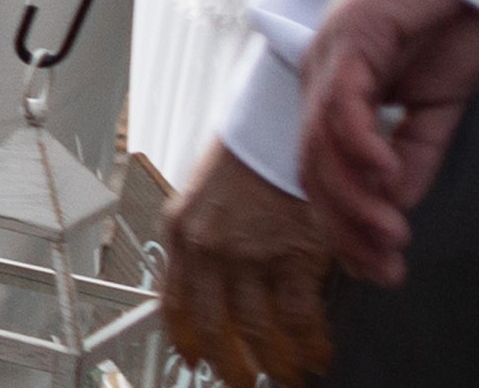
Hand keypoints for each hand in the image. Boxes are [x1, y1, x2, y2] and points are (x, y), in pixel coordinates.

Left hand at [159, 142, 333, 386]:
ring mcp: (250, 252)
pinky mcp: (293, 253)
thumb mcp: (202, 199)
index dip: (185, 338)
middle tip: (240, 383)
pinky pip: (300, 316)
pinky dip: (310, 343)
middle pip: (215, 324)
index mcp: (179, 231)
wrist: (274, 127)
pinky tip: (316, 355)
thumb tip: (212, 293)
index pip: (174, 300)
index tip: (194, 360)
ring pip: (257, 329)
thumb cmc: (242, 162)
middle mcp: (207, 246)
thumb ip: (201, 243)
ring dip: (274, 363)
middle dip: (229, 365)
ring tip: (284, 378)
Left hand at [299, 0, 478, 283]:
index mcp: (335, 98)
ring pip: (321, 141)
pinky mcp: (350, 36)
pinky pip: (342, 98)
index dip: (345, 227)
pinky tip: (382, 171)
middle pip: (312, 166)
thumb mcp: (431, 105)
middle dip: (345, 225)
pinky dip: (358, 140)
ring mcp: (329, 57)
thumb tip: (394, 202)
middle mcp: (320, 80)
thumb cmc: (440, 21)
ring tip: (388, 231)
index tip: (377, 268)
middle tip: (382, 264)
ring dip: (353, 194)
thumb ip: (412, 151)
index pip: (322, 174)